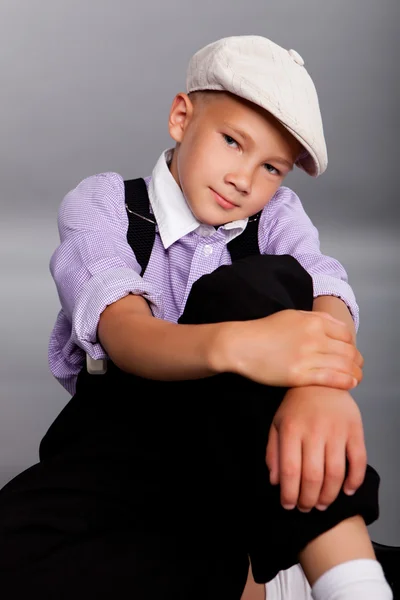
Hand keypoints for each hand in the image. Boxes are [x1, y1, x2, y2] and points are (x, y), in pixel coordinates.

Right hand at [223, 309, 362, 389]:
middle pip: (348, 351)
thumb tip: (335, 327)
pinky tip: (350, 384)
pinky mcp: (299, 375)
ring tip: (357, 378)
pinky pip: (330, 378)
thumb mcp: (292, 316)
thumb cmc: (264, 330)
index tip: (352, 352)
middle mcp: (313, 337)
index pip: (346, 334)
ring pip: (343, 365)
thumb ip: (315, 319)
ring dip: (355, 373)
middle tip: (358, 367)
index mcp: (313, 321)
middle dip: (357, 361)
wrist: (241, 345)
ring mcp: (307, 357)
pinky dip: (345, 381)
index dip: (352, 345)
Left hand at [265, 386, 366, 511]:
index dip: (289, 493)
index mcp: (291, 430)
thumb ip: (273, 452)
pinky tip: (346, 490)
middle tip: (306, 508)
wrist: (322, 380)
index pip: (289, 470)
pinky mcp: (355, 430)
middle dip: (308, 499)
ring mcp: (336, 430)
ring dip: (329, 495)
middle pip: (312, 476)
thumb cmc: (297, 405)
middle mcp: (314, 431)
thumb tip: (275, 481)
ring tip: (322, 504)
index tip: (288, 505)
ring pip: (335, 473)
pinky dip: (354, 480)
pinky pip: (358, 460)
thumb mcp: (278, 424)